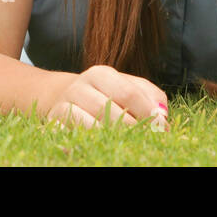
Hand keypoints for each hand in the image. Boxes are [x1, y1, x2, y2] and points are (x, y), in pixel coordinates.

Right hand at [44, 65, 169, 130]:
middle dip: (134, 128)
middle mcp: (81, 85)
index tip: (162, 128)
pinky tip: (105, 143)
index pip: (129, 92)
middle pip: (110, 109)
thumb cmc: (106, 94)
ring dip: (114, 136)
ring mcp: (65, 103)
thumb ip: (150, 95)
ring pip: (91, 124)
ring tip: (129, 142)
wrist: (66, 97)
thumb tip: (162, 115)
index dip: (147, 112)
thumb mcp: (128, 87)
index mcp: (102, 73)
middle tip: (149, 139)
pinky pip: (74, 133)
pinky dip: (91, 139)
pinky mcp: (55, 121)